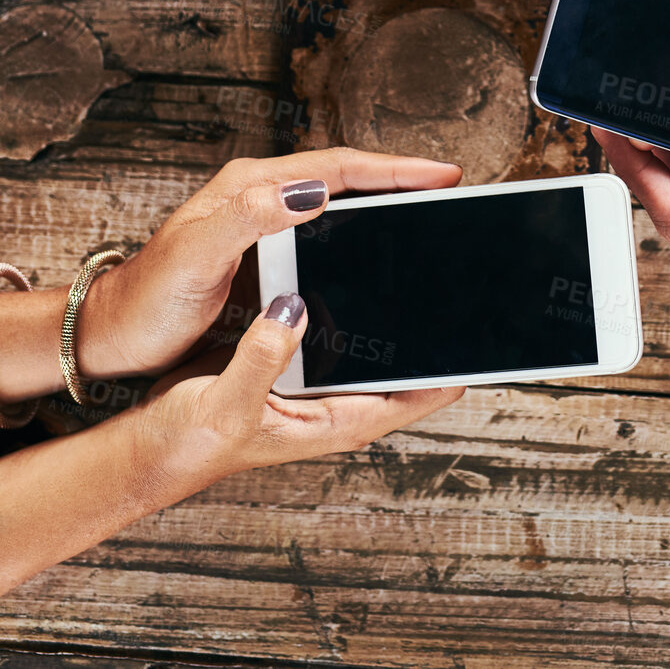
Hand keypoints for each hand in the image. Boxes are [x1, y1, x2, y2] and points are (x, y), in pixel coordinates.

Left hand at [80, 150, 461, 381]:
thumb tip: (310, 190)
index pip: (337, 166)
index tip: (438, 173)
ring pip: (340, 210)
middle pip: (347, 180)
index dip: (393, 169)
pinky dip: (359, 242)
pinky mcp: (264, 260)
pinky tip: (378, 260)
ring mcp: (264, 228)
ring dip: (383, 210)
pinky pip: (325, 241)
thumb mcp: (196, 254)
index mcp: (252, 185)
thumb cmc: (148, 298)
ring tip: (426, 220)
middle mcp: (261, 198)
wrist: (115, 336)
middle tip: (447, 190)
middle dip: (399, 181)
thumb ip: (248, 216)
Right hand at [133, 289, 460, 498]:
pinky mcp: (292, 358)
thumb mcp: (227, 404)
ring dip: (393, 311)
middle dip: (431, 330)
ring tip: (422, 260)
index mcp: (332, 423)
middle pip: (400, 366)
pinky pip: (334, 327)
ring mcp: (314, 381)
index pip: (410, 398)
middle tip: (461, 279)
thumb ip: (262, 359)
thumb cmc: (188, 443)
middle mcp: (333, 403)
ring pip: (370, 342)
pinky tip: (355, 264)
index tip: (481, 339)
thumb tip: (294, 311)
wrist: (150, 445)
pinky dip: (349, 300)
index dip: (447, 372)